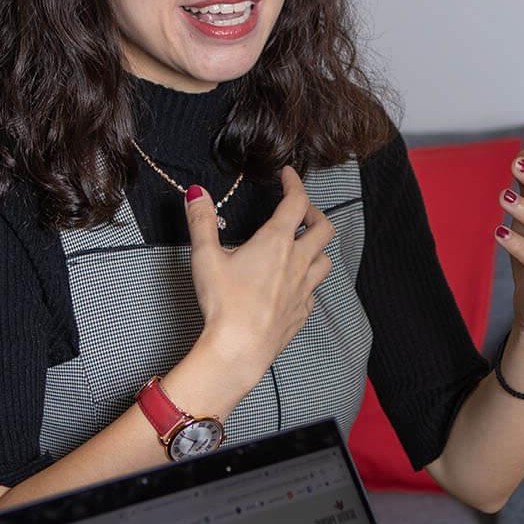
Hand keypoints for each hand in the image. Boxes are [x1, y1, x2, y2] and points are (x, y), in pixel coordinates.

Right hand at [186, 166, 334, 374]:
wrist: (240, 348)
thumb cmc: (224, 302)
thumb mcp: (205, 257)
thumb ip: (202, 222)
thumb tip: (198, 194)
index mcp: (277, 243)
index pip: (296, 202)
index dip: (295, 183)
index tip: (288, 175)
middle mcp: (298, 262)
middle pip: (324, 228)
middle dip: (315, 214)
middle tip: (300, 211)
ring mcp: (304, 288)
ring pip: (325, 260)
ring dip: (318, 248)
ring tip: (303, 246)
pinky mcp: (302, 311)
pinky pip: (314, 291)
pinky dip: (309, 281)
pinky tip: (295, 284)